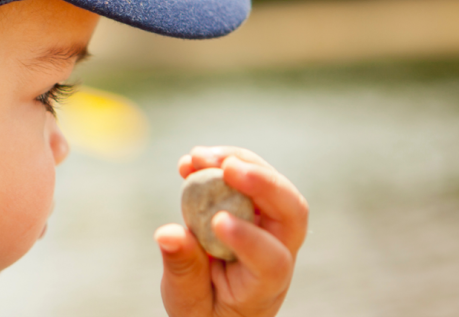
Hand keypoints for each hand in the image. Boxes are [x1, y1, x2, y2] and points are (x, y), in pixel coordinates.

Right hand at [155, 146, 308, 316]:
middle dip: (263, 183)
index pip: (272, 260)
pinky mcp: (255, 208)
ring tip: (196, 157)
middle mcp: (279, 251)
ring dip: (238, 163)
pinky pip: (250, 178)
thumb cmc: (204, 310)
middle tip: (226, 167)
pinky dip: (224, 163)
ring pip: (274, 187)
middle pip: (291, 212)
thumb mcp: (187, 301)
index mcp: (265, 286)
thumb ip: (182, 269)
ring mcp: (271, 227)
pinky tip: (190, 161)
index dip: (249, 238)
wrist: (217, 306)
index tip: (216, 222)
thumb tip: (167, 233)